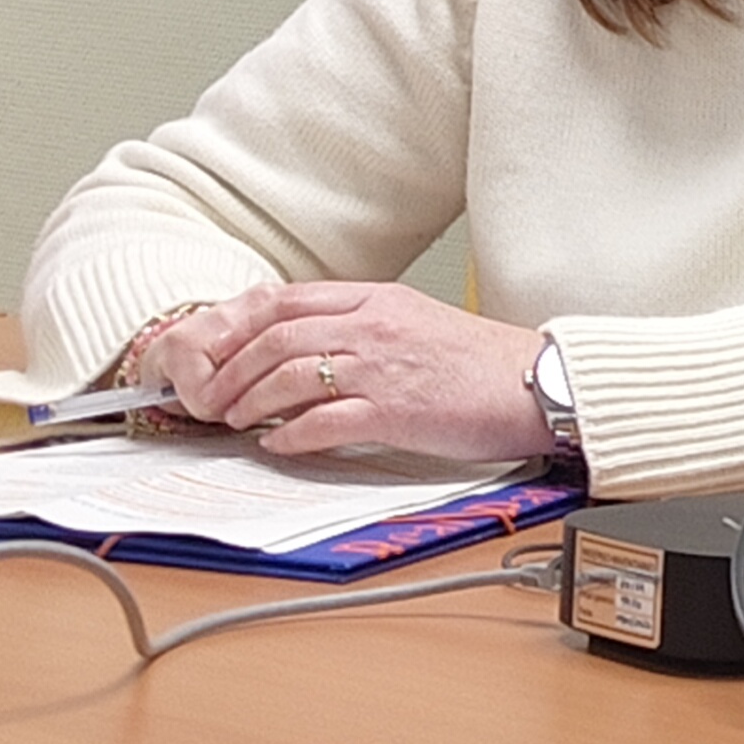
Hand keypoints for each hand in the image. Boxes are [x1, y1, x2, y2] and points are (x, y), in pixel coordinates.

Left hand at [151, 283, 556, 462]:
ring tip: (232, 421)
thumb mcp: (412, 322)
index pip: (283, 299)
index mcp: (377, 298)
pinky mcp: (396, 411)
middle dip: (228, 370)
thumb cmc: (478, 362)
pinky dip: (289, 435)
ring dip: (247, 402)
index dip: (233, 326)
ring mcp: (383, 367)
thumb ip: (358, 326)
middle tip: (207, 398)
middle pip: (275, 336)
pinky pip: (323, 421)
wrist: (536, 384)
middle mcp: (374, 325)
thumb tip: (298, 348)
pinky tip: (277, 445)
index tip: (208, 352)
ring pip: (288, 375)